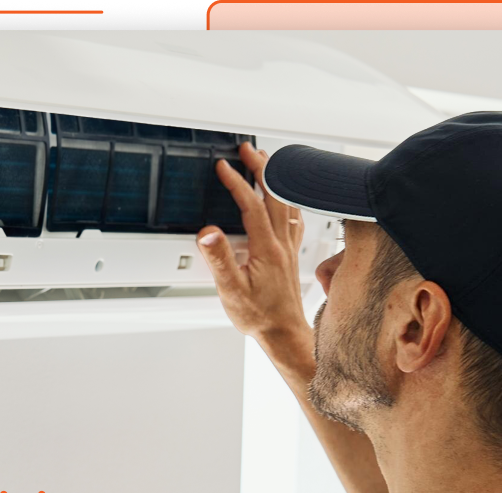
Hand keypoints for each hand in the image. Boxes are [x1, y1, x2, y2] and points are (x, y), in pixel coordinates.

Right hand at [196, 141, 312, 340]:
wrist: (284, 334)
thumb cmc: (259, 316)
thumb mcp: (231, 290)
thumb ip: (219, 260)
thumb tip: (208, 232)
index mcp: (266, 249)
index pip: (252, 206)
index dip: (237, 183)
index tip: (224, 167)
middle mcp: (281, 245)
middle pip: (275, 196)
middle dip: (262, 168)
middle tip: (248, 150)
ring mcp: (288, 249)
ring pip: (287, 204)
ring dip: (276, 180)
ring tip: (266, 163)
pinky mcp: (291, 256)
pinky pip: (294, 220)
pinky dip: (289, 201)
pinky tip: (287, 201)